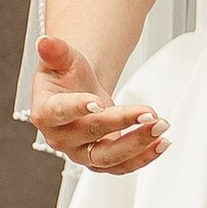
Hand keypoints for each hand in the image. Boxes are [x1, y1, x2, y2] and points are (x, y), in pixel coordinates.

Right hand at [29, 31, 167, 174]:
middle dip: (122, 123)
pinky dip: (144, 157)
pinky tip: (162, 143)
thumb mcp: (62, 58)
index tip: (98, 102)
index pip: (59, 112)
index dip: (77, 108)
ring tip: (161, 126)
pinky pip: (122, 166)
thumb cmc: (67, 76)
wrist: (78, 92)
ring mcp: (82, 152)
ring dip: (138, 144)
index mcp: (45, 113)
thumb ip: (55, 50)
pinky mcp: (101, 160)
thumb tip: (44, 41)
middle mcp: (61, 138)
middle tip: (148, 113)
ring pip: (109, 157)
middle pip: (91, 134)